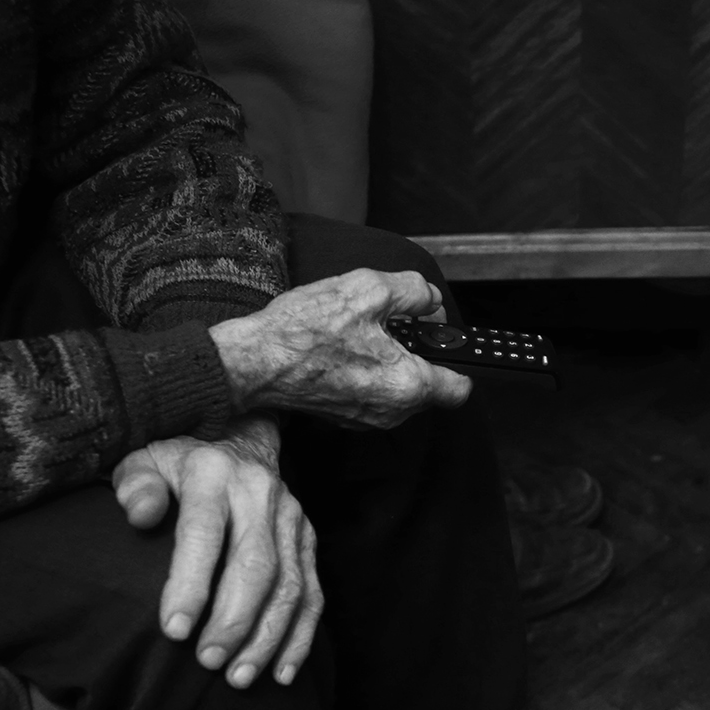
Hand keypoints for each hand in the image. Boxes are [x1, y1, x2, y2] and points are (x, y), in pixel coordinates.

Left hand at [111, 418, 322, 688]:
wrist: (238, 439)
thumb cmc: (176, 465)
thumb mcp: (144, 459)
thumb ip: (137, 486)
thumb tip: (142, 516)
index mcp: (213, 473)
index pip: (205, 533)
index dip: (192, 585)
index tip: (174, 632)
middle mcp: (260, 493)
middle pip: (256, 566)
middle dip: (234, 621)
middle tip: (207, 663)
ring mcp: (292, 518)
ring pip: (291, 586)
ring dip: (268, 638)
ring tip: (239, 678)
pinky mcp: (309, 540)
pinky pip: (314, 595)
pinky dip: (300, 638)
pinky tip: (281, 674)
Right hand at [210, 268, 473, 428]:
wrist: (250, 363)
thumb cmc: (304, 332)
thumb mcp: (367, 290)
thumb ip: (412, 291)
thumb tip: (429, 301)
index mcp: (408, 387)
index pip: (460, 387)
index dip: (454, 354)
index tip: (434, 332)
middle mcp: (392, 412)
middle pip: (428, 383)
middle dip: (416, 350)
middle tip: (388, 319)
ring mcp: (367, 418)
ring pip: (398, 387)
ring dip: (388, 358)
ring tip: (359, 330)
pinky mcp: (343, 416)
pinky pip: (371, 392)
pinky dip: (365, 369)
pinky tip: (341, 346)